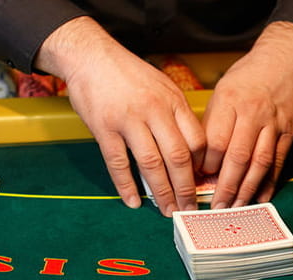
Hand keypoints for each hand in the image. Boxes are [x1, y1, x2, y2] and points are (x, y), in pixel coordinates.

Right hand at [35, 17, 204, 216]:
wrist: (91, 56)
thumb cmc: (128, 74)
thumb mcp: (162, 86)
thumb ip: (176, 114)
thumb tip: (189, 150)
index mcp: (172, 101)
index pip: (197, 140)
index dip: (201, 166)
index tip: (201, 183)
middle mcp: (154, 111)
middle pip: (177, 157)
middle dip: (185, 188)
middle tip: (188, 209)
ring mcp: (128, 120)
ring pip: (150, 164)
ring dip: (161, 192)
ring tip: (167, 210)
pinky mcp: (104, 128)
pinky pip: (117, 163)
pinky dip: (126, 186)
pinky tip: (133, 202)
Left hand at [202, 21, 292, 207]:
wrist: (283, 59)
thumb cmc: (246, 77)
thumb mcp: (222, 91)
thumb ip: (213, 124)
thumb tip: (201, 161)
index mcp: (229, 102)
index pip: (215, 141)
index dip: (206, 165)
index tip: (198, 180)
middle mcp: (252, 113)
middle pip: (237, 156)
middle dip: (226, 186)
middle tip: (217, 207)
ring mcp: (273, 123)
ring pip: (259, 162)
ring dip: (247, 189)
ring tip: (237, 207)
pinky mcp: (289, 131)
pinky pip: (279, 161)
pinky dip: (270, 181)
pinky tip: (261, 196)